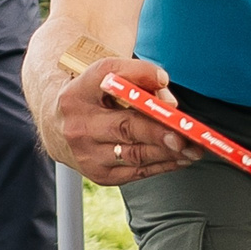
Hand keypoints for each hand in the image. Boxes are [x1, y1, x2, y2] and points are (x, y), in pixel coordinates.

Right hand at [53, 54, 201, 184]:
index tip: (162, 79)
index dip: (137, 75)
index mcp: (79, 91)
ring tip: (193, 149)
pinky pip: (135, 172)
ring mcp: (86, 153)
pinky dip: (161, 165)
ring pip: (133, 154)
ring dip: (168, 153)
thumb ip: (141, 78)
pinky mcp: (97, 174)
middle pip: (124, 126)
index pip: (107, 77)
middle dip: (158, 132)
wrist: (58, 125)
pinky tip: (180, 159)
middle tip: (184, 135)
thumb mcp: (108, 77)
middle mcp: (78, 123)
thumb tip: (169, 105)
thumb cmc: (94, 97)